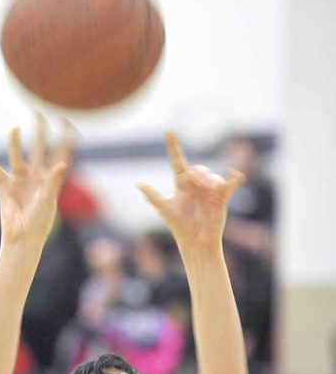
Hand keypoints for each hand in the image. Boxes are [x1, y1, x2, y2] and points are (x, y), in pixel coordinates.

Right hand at [0, 114, 71, 245]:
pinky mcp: (4, 188)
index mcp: (50, 180)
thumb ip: (53, 181)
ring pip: (17, 157)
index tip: (66, 121)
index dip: (63, 139)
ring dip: (15, 143)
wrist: (22, 239)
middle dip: (39, 133)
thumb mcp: (47, 201)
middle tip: (38, 114)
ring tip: (14, 129)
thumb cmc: (38, 223)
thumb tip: (61, 163)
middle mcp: (35, 177)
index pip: (58, 154)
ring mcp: (20, 181)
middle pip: (38, 149)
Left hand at [138, 133, 244, 249]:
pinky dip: (234, 177)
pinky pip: (231, 182)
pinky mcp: (222, 197)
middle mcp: (196, 185)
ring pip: (210, 176)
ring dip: (207, 181)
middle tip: (191, 186)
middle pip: (197, 169)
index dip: (173, 147)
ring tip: (204, 192)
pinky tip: (234, 174)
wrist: (196, 241)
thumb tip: (138, 184)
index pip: (177, 162)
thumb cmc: (180, 227)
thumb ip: (154, 196)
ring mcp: (210, 190)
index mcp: (182, 185)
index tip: (169, 132)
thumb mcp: (165, 209)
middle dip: (194, 176)